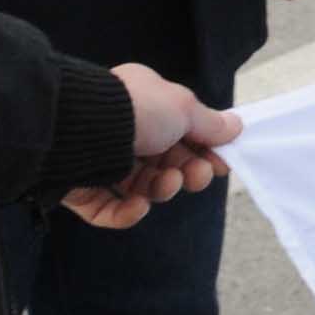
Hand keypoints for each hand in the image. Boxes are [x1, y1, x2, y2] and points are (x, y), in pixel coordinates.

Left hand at [63, 66, 244, 226]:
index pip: (180, 130)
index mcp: (144, 103)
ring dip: (162, 188)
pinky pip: (110, 208)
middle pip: (164, 160)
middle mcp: (122, 130)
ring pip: (141, 186)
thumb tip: (236, 127)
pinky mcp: (81, 189)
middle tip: (199, 175)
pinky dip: (129, 212)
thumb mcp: (183, 107)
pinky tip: (140, 205)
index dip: (204, 148)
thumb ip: (209, 122)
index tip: (222, 163)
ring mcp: (100, 161)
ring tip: (168, 183)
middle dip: (187, 171)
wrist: (78, 129)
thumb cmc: (135, 110)